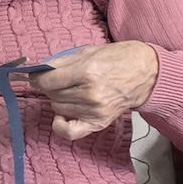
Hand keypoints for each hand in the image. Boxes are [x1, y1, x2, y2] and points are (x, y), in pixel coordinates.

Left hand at [33, 42, 158, 140]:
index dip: (38, 78)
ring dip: (59, 100)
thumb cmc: (117, 59)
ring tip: (70, 91)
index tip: (37, 75)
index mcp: (87, 71)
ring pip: (58, 109)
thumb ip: (61, 61)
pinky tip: (61, 116)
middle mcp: (90, 93)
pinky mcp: (98, 123)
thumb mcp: (88, 51)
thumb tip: (36, 69)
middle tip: (59, 80)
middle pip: (52, 95)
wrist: (146, 74)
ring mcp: (94, 111)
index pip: (48, 80)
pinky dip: (60, 125)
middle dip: (50, 86)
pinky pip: (70, 132)